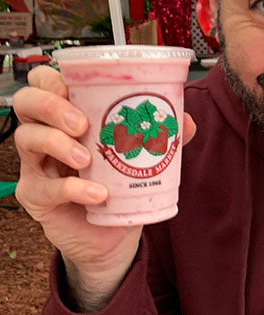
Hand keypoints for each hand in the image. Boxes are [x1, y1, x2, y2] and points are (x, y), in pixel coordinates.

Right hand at [13, 65, 195, 309]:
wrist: (112, 235)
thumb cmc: (119, 186)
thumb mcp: (141, 157)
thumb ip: (162, 137)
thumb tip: (187, 121)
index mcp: (65, 115)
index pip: (42, 82)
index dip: (51, 79)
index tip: (74, 87)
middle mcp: (44, 134)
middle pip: (25, 102)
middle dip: (50, 106)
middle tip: (82, 123)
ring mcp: (36, 165)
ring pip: (26, 138)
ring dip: (57, 142)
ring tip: (86, 158)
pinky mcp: (36, 196)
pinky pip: (46, 187)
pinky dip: (73, 188)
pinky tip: (96, 193)